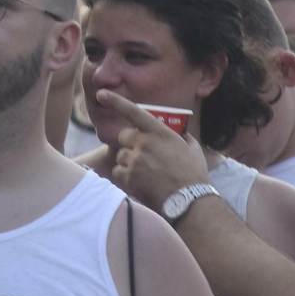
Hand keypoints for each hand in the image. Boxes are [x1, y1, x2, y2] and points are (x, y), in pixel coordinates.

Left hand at [97, 89, 210, 211]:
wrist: (190, 201)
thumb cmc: (194, 175)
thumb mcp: (193, 150)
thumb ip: (184, 138)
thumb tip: (184, 134)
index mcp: (159, 132)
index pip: (133, 111)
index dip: (115, 101)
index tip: (100, 94)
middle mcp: (144, 143)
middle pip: (123, 136)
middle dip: (130, 143)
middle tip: (143, 155)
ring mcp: (135, 160)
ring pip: (121, 156)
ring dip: (129, 162)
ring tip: (147, 173)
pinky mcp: (129, 177)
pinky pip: (118, 172)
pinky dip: (125, 177)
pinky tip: (140, 183)